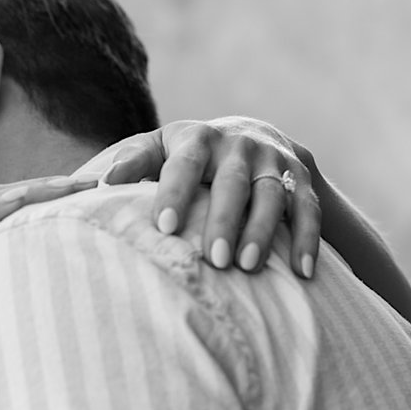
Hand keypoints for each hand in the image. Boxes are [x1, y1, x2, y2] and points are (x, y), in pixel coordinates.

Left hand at [102, 117, 320, 276]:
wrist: (256, 137)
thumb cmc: (193, 154)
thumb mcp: (163, 147)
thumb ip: (136, 161)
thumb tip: (102, 183)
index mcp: (199, 140)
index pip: (185, 165)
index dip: (175, 194)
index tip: (163, 227)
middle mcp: (240, 147)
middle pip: (232, 184)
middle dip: (224, 221)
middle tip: (214, 259)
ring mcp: (274, 163)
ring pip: (272, 196)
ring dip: (262, 232)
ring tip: (248, 267)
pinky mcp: (302, 180)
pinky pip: (309, 210)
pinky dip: (308, 240)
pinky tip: (302, 272)